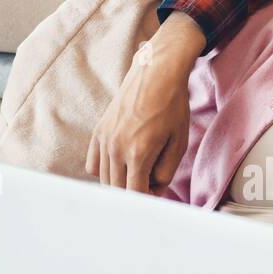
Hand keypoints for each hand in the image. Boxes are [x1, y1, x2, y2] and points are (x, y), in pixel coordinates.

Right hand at [85, 14, 203, 192]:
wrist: (156, 74)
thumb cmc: (173, 108)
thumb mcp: (178, 144)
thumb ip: (165, 173)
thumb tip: (153, 190)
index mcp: (138, 153)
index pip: (135, 194)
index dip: (148, 199)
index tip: (157, 192)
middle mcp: (116, 148)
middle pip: (118, 190)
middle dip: (135, 192)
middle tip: (151, 182)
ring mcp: (104, 140)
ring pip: (104, 179)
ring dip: (121, 182)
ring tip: (139, 172)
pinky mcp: (98, 132)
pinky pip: (93, 164)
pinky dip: (105, 170)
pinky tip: (122, 164)